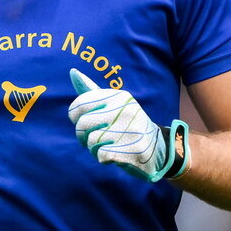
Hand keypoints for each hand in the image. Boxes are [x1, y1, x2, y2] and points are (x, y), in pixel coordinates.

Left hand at [67, 68, 188, 181]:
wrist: (157, 147)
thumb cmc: (126, 124)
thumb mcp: (112, 104)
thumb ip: (91, 91)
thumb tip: (72, 72)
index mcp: (119, 96)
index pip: (80, 104)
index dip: (76, 117)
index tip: (87, 121)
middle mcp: (126, 110)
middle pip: (82, 125)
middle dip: (84, 136)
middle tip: (99, 137)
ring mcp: (131, 130)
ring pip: (91, 142)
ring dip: (95, 148)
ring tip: (110, 145)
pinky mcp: (133, 150)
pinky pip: (101, 155)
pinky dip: (104, 158)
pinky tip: (116, 155)